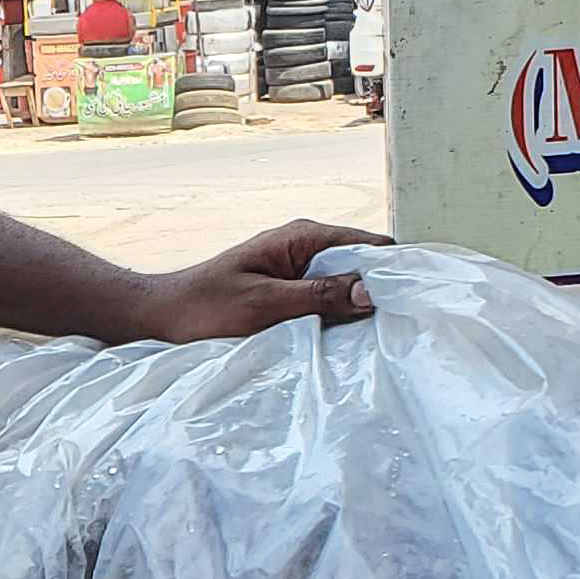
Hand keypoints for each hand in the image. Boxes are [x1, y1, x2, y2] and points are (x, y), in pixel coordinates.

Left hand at [127, 219, 390, 342]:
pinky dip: (339, 318)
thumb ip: (318, 296)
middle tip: (402, 328)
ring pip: (348, 287)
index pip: (368, 244)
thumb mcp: (264, 304)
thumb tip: (372, 292)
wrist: (164, 316)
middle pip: (364, 266)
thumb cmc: (206, 306)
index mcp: (303, 237)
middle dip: (380, 292)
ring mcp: (301, 271)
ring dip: (359, 310)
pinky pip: (329, 302)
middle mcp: (307, 248)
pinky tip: (349, 341)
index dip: (394, 270)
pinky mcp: (293, 293)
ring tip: (381, 338)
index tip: (415, 300)